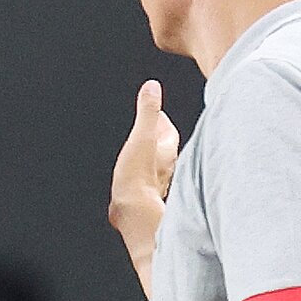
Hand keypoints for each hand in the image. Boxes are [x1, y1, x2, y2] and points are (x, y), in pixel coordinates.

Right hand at [110, 79, 178, 221]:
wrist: (133, 213)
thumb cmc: (137, 178)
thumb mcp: (141, 137)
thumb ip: (147, 112)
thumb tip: (152, 87)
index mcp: (167, 151)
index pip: (168, 131)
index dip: (161, 120)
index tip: (155, 113)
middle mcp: (166, 168)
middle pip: (163, 147)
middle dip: (156, 137)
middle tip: (149, 128)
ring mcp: (156, 183)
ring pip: (157, 164)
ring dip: (150, 155)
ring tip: (142, 148)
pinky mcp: (145, 195)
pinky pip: (147, 178)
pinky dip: (143, 171)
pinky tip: (135, 173)